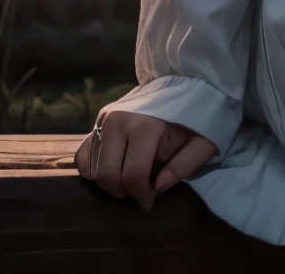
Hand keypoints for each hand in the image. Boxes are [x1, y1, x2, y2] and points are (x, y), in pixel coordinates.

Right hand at [75, 111, 216, 211]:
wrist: (183, 85)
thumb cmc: (192, 119)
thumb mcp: (202, 142)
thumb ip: (184, 166)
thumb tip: (157, 187)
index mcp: (146, 125)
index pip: (133, 175)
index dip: (142, 196)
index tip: (151, 200)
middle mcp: (119, 120)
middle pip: (107, 175)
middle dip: (123, 192)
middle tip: (140, 190)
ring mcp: (104, 118)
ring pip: (90, 169)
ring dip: (108, 183)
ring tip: (128, 178)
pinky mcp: (97, 120)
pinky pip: (82, 155)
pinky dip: (93, 170)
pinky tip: (113, 169)